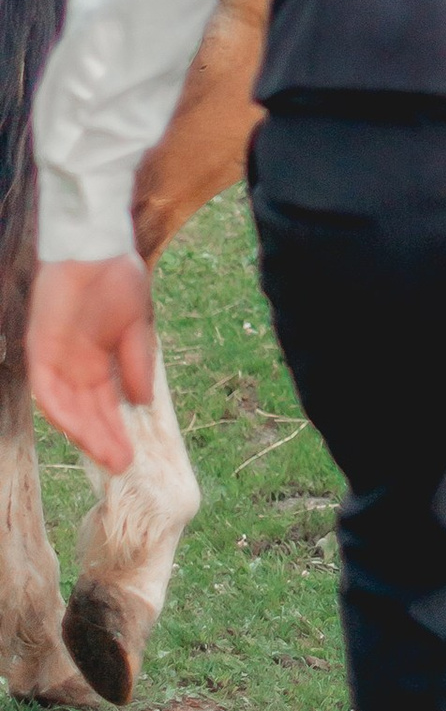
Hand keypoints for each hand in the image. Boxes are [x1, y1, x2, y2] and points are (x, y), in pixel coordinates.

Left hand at [27, 257, 157, 474]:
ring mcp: (55, 358)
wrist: (97, 246)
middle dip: (103, 439)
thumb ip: (137, 363)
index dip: (117, 431)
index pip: (105, 405)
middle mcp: (74, 366)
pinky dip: (61, 410)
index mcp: (98, 361)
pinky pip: (46, 388)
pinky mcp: (39, 348)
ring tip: (107, 453)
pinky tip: (78, 427)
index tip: (132, 456)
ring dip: (85, 432)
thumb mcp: (136, 327)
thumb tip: (142, 402)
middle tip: (122, 464)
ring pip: (66, 407)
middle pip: (86, 412)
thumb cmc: (118, 279)